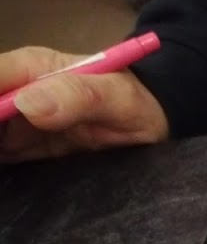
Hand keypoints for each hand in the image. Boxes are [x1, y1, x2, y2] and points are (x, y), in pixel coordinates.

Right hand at [0, 46, 168, 162]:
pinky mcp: (28, 146)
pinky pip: (2, 153)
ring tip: (6, 166)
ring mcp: (21, 121)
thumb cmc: (135, 101)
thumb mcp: (115, 97)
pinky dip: (0, 162)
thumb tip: (27, 105)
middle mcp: (20, 93)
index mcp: (31, 70)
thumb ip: (77, 97)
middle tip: (5, 153)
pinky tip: (4, 173)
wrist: (154, 122)